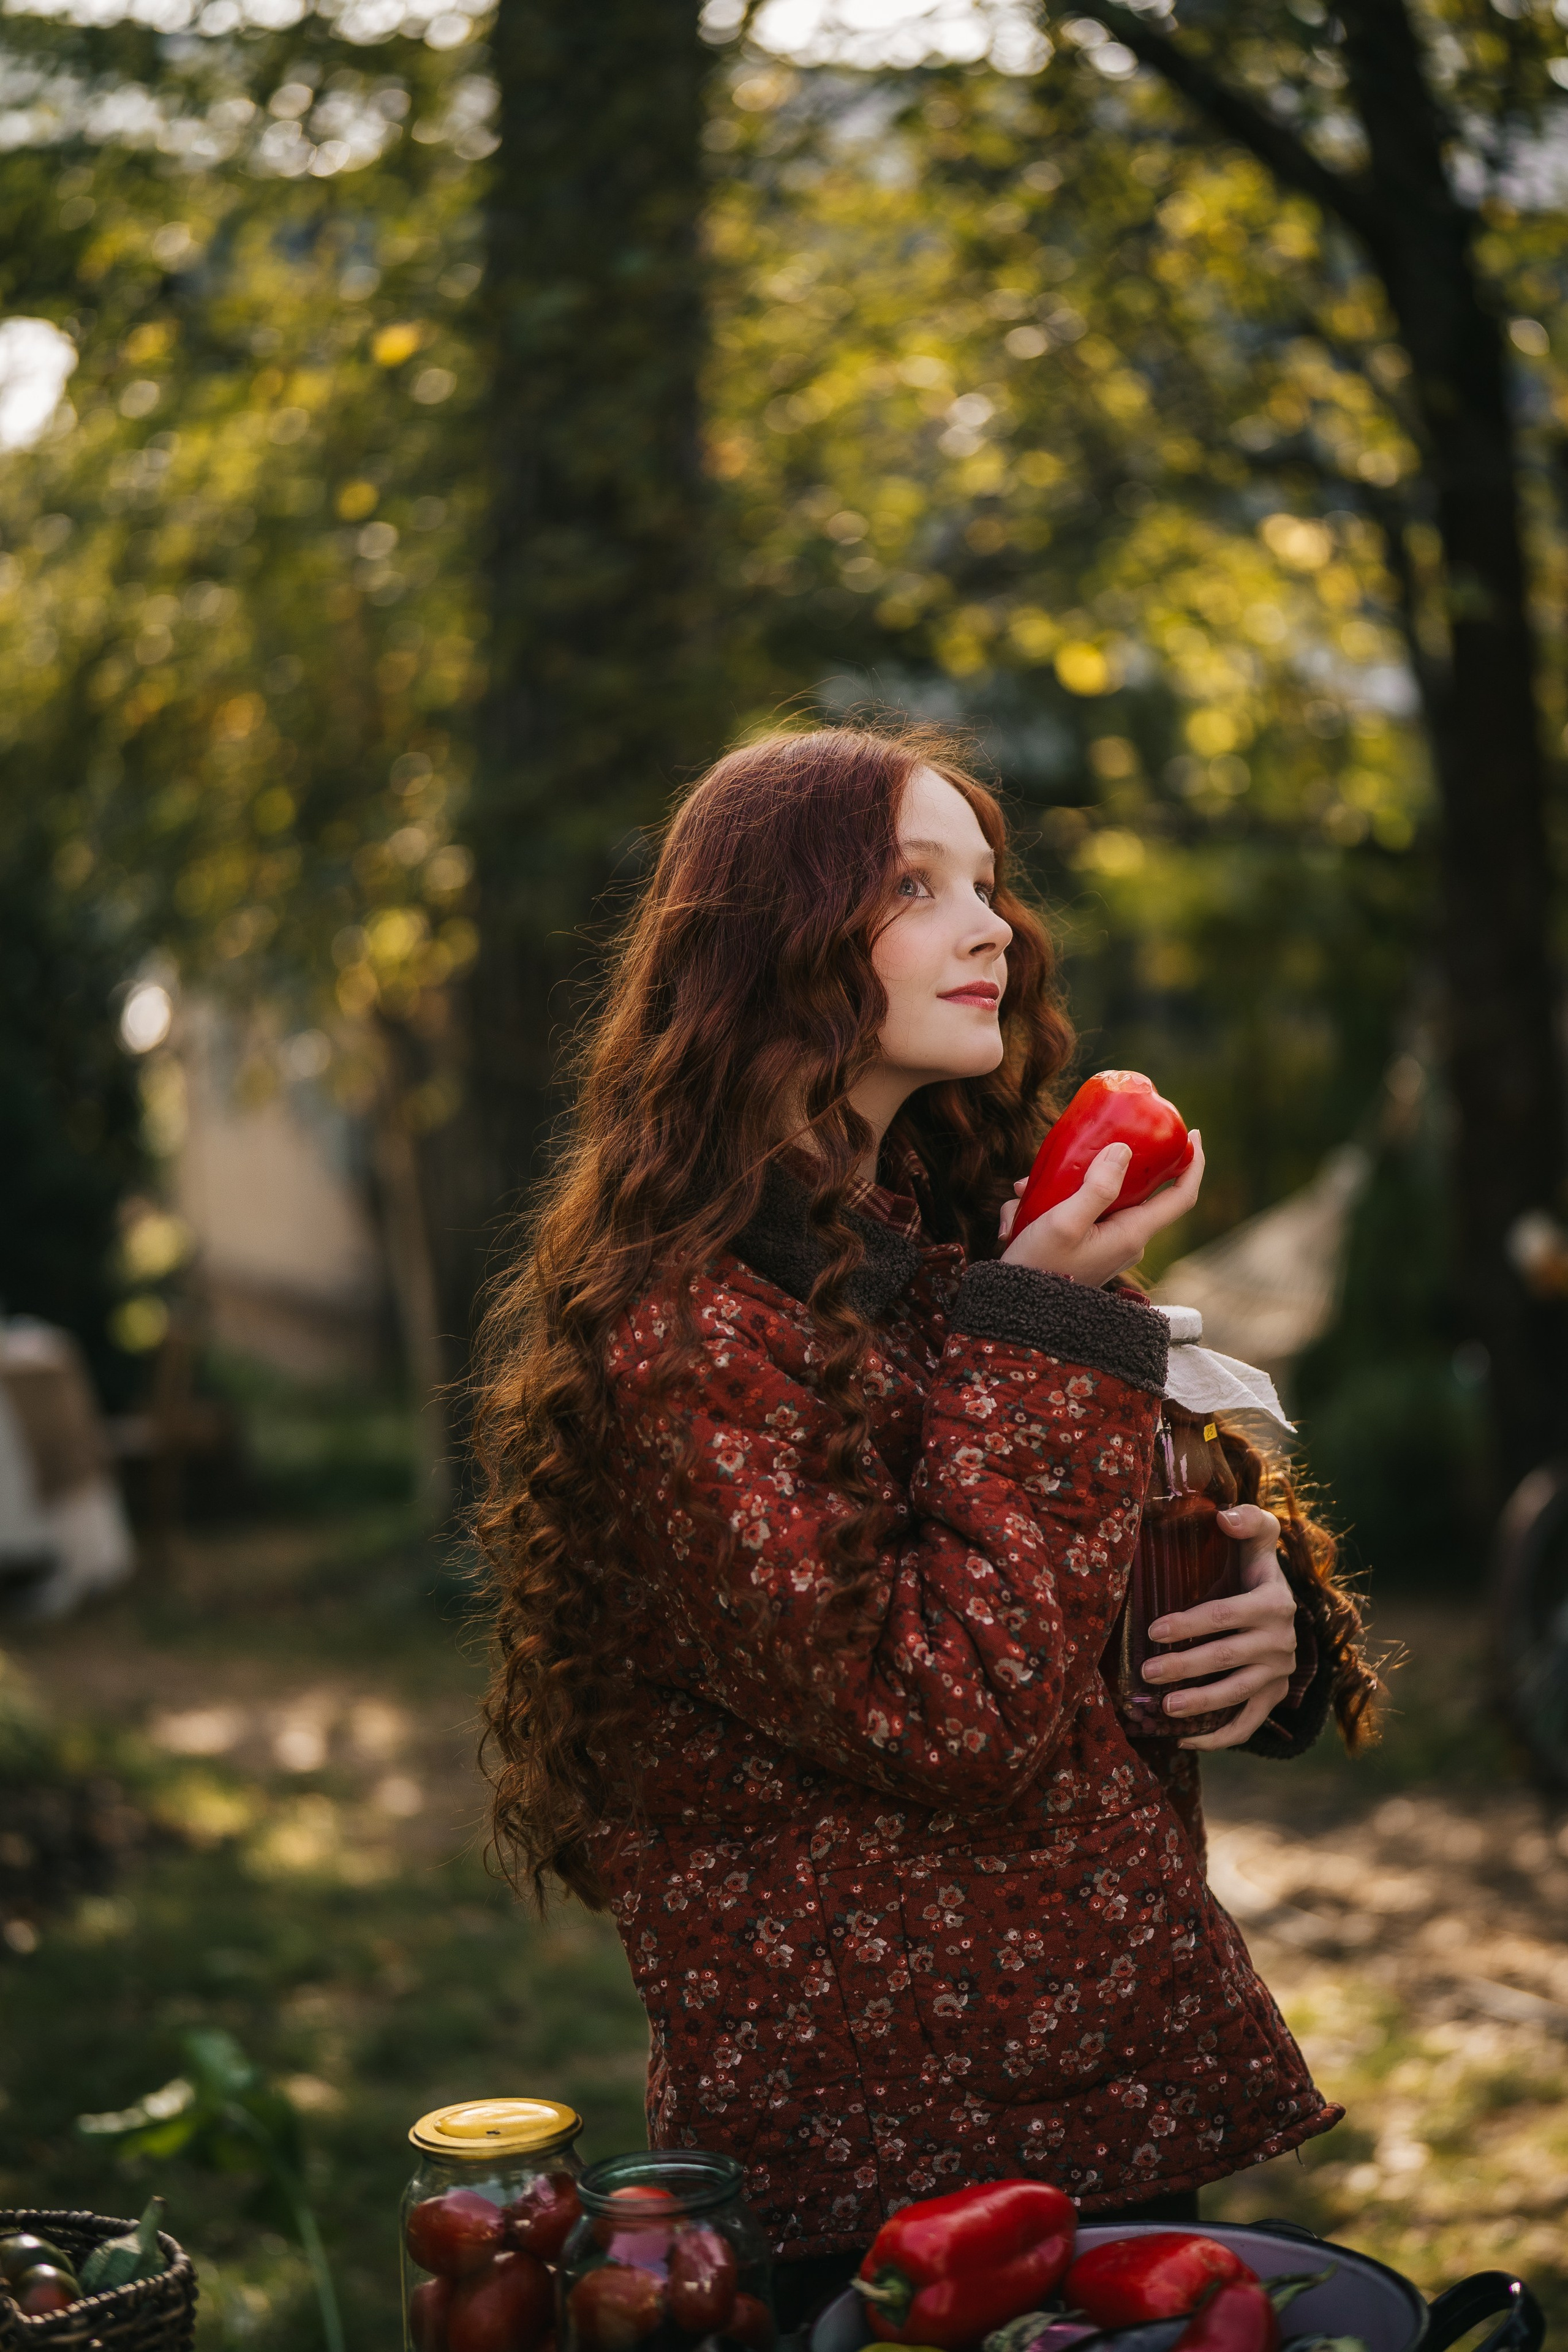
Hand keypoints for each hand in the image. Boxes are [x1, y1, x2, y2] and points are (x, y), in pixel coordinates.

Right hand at [998, 1133, 1204, 1285]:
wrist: (1015, 1312)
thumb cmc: (1039, 1268)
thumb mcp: (1064, 1222)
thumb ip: (1097, 1187)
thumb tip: (1124, 1150)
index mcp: (1132, 1234)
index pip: (1182, 1196)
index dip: (1194, 1162)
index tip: (1192, 1133)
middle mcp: (1127, 1239)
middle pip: (1133, 1188)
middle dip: (1100, 1164)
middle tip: (1072, 1149)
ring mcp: (1108, 1245)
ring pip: (1095, 1197)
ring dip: (1059, 1188)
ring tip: (1023, 1192)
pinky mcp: (1088, 1248)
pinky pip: (1077, 1214)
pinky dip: (1048, 1208)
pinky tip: (1017, 1218)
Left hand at [1140, 1505, 1296, 1750]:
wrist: (1278, 1602)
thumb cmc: (1252, 1566)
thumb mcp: (1256, 1537)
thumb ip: (1248, 1521)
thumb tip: (1224, 1516)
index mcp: (1273, 1602)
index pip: (1225, 1615)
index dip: (1189, 1623)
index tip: (1154, 1630)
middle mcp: (1282, 1640)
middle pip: (1226, 1657)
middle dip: (1185, 1666)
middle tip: (1147, 1671)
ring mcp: (1279, 1673)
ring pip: (1238, 1693)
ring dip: (1201, 1704)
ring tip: (1164, 1707)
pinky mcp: (1275, 1696)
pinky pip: (1249, 1723)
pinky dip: (1220, 1738)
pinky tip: (1184, 1741)